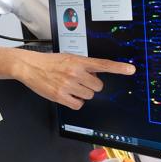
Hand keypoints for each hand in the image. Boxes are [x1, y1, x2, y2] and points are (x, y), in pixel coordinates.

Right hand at [16, 50, 134, 109]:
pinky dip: (75, 102)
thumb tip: (96, 76)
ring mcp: (68, 84)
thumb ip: (83, 65)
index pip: (102, 64)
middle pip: (98, 86)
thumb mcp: (68, 57)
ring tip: (71, 87)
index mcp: (78, 61)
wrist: (30, 66)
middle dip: (92, 86)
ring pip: (89, 96)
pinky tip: (68, 95)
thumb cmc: (49, 62)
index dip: (118, 68)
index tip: (130, 70)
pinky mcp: (61, 96)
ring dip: (83, 94)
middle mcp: (75, 72)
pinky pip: (78, 104)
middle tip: (80, 82)